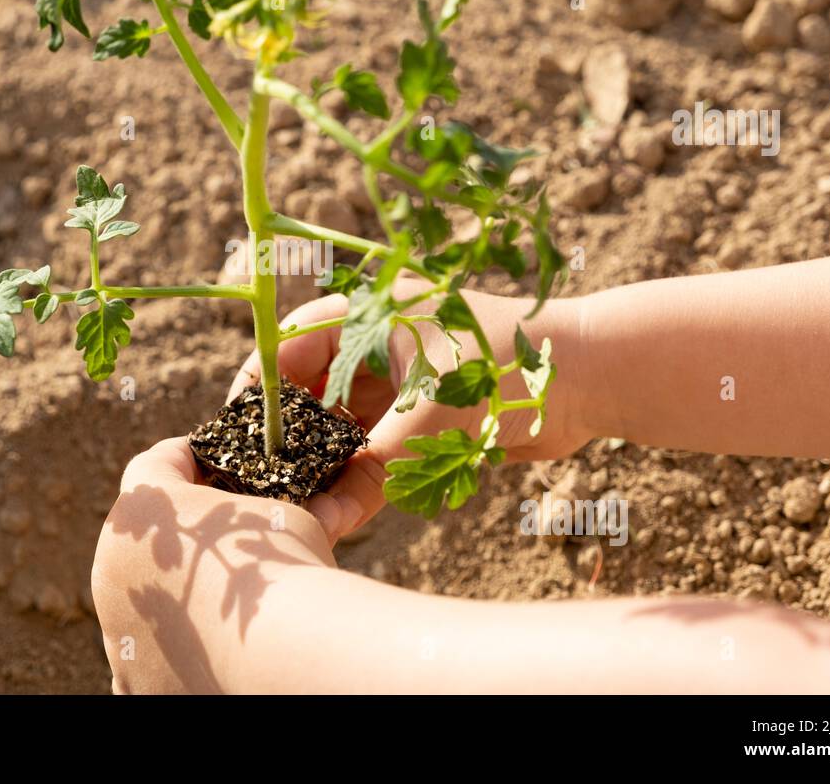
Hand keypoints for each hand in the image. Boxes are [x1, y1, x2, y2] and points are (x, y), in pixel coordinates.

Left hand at [90, 437, 332, 693]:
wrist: (282, 653)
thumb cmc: (283, 569)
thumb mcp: (287, 518)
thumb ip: (276, 509)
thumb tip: (318, 506)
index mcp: (142, 511)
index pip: (155, 466)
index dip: (188, 458)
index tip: (211, 459)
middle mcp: (112, 568)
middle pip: (142, 540)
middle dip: (179, 536)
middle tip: (223, 536)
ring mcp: (117, 630)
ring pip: (143, 603)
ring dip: (174, 597)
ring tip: (223, 600)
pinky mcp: (132, 681)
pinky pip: (148, 658)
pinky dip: (175, 653)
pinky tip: (213, 651)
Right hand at [229, 281, 593, 542]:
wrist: (590, 378)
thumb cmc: (505, 370)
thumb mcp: (431, 415)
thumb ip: (374, 466)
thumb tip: (328, 517)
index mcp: (373, 311)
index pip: (293, 341)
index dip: (261, 383)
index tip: (240, 427)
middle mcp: (380, 338)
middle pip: (313, 383)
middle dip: (292, 426)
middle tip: (266, 471)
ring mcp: (402, 374)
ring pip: (344, 416)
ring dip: (325, 452)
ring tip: (298, 492)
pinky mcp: (425, 408)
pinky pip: (376, 438)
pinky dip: (358, 464)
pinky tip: (340, 497)